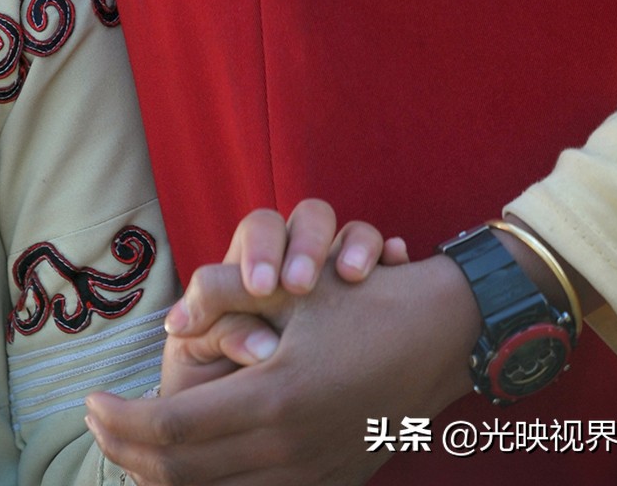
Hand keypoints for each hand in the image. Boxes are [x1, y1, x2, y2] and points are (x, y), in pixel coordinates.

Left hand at [86, 253, 477, 484]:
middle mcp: (290, 450)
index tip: (90, 401)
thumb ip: (221, 296)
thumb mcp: (290, 286)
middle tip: (97, 424)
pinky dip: (210, 485)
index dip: (122, 420)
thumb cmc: (361, 298)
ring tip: (130, 444)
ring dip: (163, 473)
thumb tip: (171, 322)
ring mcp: (314, 475)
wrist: (443, 336)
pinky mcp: (331, 483)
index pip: (173, 431)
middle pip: (185, 473)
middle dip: (129, 451)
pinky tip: (188, 463)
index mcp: (273, 401)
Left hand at [160, 202, 409, 384]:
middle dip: (306, 243)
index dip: (260, 250)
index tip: (260, 286)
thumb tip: (220, 335)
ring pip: (357, 234)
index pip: (261, 227)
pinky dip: (393, 259)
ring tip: (351, 274)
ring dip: (356, 244)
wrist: (287, 398)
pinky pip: (396, 267)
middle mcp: (307, 258)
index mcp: (263, 258)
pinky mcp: (382, 296)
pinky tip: (396, 260)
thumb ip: (222, 322)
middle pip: (311, 218)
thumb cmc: (241, 361)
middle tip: (299, 283)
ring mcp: (348, 275)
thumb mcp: (224, 340)